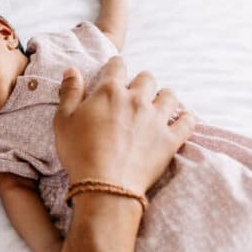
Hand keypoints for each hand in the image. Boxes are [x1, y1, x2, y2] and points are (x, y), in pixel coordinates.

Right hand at [53, 57, 194, 194]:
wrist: (105, 185)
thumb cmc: (79, 152)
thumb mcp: (63, 120)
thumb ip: (70, 92)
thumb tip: (72, 70)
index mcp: (109, 92)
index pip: (117, 66)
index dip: (115, 66)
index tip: (114, 71)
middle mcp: (136, 100)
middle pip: (147, 78)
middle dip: (141, 82)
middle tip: (134, 93)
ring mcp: (156, 119)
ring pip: (170, 96)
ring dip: (164, 97)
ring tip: (157, 105)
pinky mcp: (170, 140)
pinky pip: (187, 122)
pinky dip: (186, 118)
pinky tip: (182, 119)